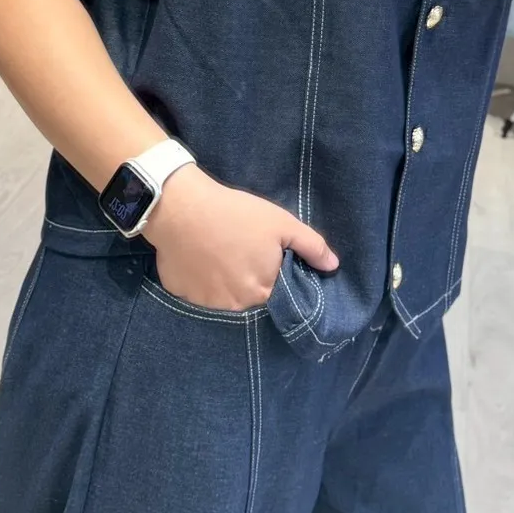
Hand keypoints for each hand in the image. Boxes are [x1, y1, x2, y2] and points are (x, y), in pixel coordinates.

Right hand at [143, 164, 338, 311]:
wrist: (182, 207)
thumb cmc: (236, 214)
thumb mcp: (282, 224)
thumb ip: (311, 247)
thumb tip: (333, 266)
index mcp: (262, 291)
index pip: (276, 292)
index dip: (274, 273)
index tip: (266, 255)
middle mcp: (235, 305)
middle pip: (249, 295)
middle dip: (249, 276)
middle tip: (240, 247)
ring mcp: (204, 302)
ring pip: (222, 294)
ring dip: (224, 280)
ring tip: (219, 250)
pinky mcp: (180, 292)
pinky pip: (195, 289)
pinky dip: (199, 277)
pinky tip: (199, 255)